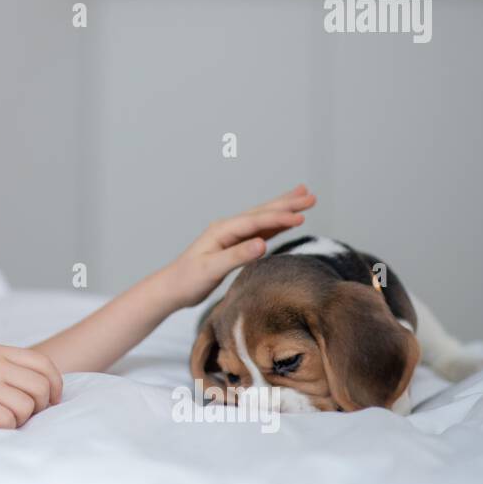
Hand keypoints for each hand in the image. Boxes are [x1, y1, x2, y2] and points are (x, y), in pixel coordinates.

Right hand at [0, 344, 63, 428]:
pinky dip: (6, 429)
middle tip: (29, 416)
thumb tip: (48, 392)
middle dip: (42, 407)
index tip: (53, 401)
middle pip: (41, 387)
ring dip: (21, 420)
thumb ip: (10, 370)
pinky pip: (8, 421)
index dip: (55, 385)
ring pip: (27, 407)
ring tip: (5, 420)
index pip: (44, 364)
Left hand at [164, 184, 316, 307]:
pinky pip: (260, 231)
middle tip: (310, 195)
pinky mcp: (234, 246)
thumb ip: (237, 256)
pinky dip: (276, 224)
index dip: (279, 218)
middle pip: (262, 213)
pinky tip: (286, 222)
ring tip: (303, 199)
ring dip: (284, 209)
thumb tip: (262, 244)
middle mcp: (228, 229)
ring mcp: (231, 236)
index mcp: (222, 231)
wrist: (172, 288)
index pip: (256, 221)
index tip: (301, 217)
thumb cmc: (187, 280)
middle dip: (287, 204)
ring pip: (263, 219)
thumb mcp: (211, 269)